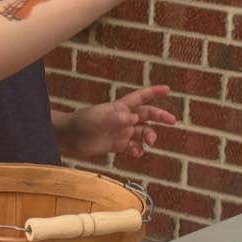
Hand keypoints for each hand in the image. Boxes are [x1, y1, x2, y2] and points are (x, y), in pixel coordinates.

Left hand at [62, 85, 176, 161]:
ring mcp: (121, 132)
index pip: (141, 98)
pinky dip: (138, 150)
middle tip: (172, 121)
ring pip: (143, 133)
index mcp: (121, 108)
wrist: (70, 138)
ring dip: (150, 136)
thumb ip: (117, 118)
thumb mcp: (100, 119)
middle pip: (147, 115)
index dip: (154, 92)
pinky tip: (137, 152)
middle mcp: (124, 119)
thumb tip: (135, 119)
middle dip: (160, 117)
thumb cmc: (83, 123)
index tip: (168, 89)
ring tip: (150, 142)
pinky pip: (133, 148)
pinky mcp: (117, 145)